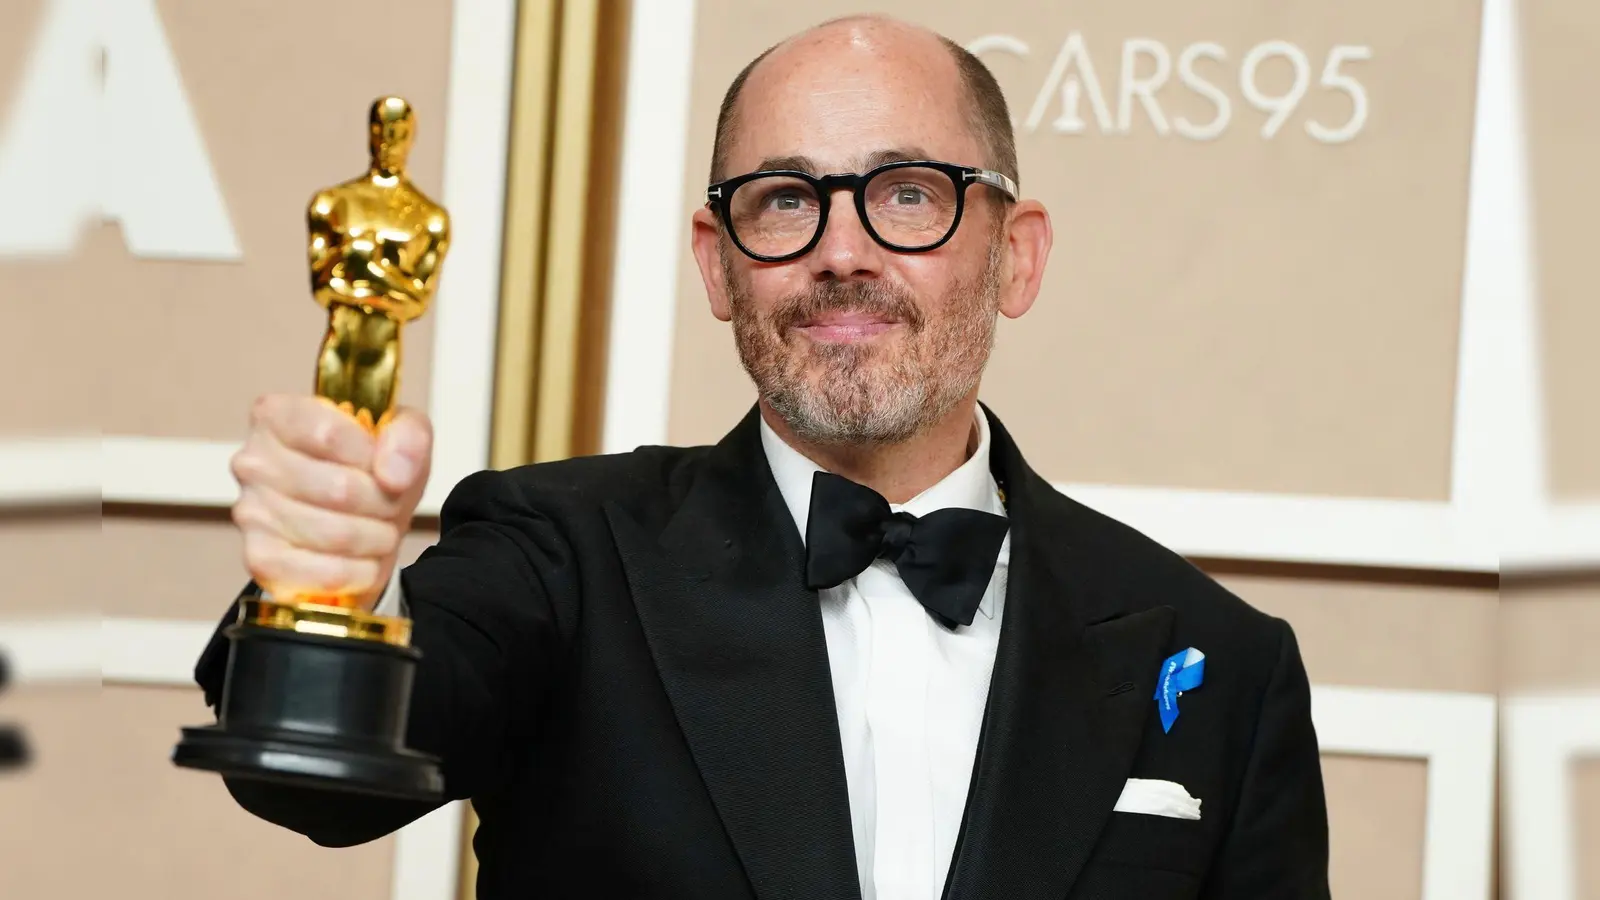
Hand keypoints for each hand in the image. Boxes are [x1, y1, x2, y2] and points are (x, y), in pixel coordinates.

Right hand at [230, 395, 432, 610]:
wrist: (359, 520)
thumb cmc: (371, 469)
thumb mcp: (402, 435)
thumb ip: (408, 436)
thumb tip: (393, 474)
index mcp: (278, 415)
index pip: (328, 434)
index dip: (371, 457)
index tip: (385, 466)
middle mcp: (253, 461)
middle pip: (339, 489)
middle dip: (382, 503)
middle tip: (389, 504)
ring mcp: (251, 512)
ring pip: (335, 534)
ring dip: (375, 538)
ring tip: (378, 530)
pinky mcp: (260, 559)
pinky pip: (320, 573)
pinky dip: (357, 572)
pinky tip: (362, 560)